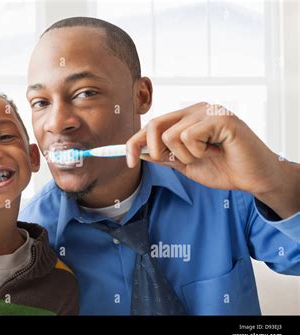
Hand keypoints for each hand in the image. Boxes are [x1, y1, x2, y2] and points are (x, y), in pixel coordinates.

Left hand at [126, 102, 298, 217]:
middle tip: (175, 161)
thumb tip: (140, 151)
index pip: (152, 125)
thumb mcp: (185, 164)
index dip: (134, 142)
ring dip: (185, 155)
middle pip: (154, 124)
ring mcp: (208, 111)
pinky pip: (189, 136)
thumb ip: (164, 156)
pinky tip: (214, 151)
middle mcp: (195, 109)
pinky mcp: (220, 117)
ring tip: (206, 155)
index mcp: (186, 118)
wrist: (252, 179)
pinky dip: (197, 152)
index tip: (127, 161)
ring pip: (170, 135)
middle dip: (155, 150)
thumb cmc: (223, 168)